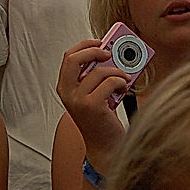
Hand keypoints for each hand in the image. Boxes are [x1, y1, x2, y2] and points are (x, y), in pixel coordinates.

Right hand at [55, 39, 128, 165]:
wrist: (105, 147)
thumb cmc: (101, 119)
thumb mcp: (94, 93)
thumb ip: (97, 76)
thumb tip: (112, 55)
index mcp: (65, 88)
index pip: (68, 57)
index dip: (85, 46)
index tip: (100, 42)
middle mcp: (68, 93)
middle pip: (74, 59)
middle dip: (94, 50)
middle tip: (109, 53)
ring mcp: (78, 100)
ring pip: (100, 71)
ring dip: (118, 72)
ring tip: (125, 79)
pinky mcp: (92, 106)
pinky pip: (110, 82)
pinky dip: (121, 82)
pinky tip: (124, 89)